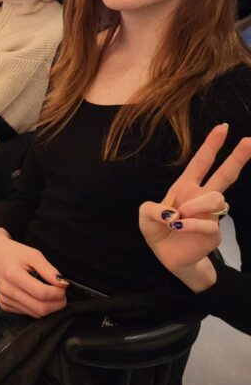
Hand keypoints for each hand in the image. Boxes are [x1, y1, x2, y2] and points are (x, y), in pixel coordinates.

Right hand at [0, 228, 67, 317]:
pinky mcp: (4, 305)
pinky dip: (37, 307)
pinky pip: (28, 313)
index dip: (58, 293)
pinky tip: (37, 296)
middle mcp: (6, 290)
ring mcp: (4, 299)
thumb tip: (62, 284)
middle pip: (40, 308)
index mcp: (12, 274)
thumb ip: (48, 270)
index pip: (42, 293)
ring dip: (49, 307)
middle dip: (57, 304)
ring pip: (36, 314)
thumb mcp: (33, 254)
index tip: (64, 286)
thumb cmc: (14, 252)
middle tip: (62, 294)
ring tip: (51, 294)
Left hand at [139, 123, 250, 292]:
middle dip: (238, 157)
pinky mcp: (215, 232)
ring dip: (195, 205)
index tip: (223, 127)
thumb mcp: (145, 216)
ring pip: (217, 198)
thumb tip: (173, 212)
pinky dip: (190, 225)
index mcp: (185, 187)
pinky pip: (208, 222)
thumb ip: (152, 209)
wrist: (167, 257)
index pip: (201, 163)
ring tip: (179, 217)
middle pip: (225, 174)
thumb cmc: (158, 231)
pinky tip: (180, 228)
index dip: (211, 145)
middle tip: (250, 140)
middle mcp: (201, 197)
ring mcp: (211, 214)